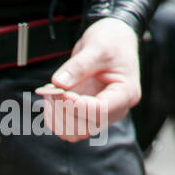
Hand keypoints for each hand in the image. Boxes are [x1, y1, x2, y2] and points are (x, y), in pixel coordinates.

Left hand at [35, 18, 140, 141]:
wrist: (112, 42)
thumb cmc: (111, 41)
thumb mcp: (97, 47)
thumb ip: (79, 66)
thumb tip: (58, 83)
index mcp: (125, 94)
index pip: (99, 111)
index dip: (76, 105)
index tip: (61, 90)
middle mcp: (114, 110)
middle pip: (85, 127)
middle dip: (64, 111)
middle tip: (51, 89)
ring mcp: (100, 116)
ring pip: (74, 133)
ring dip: (57, 117)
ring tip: (49, 93)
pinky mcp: (87, 116)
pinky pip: (67, 128)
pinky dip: (54, 118)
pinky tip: (51, 98)